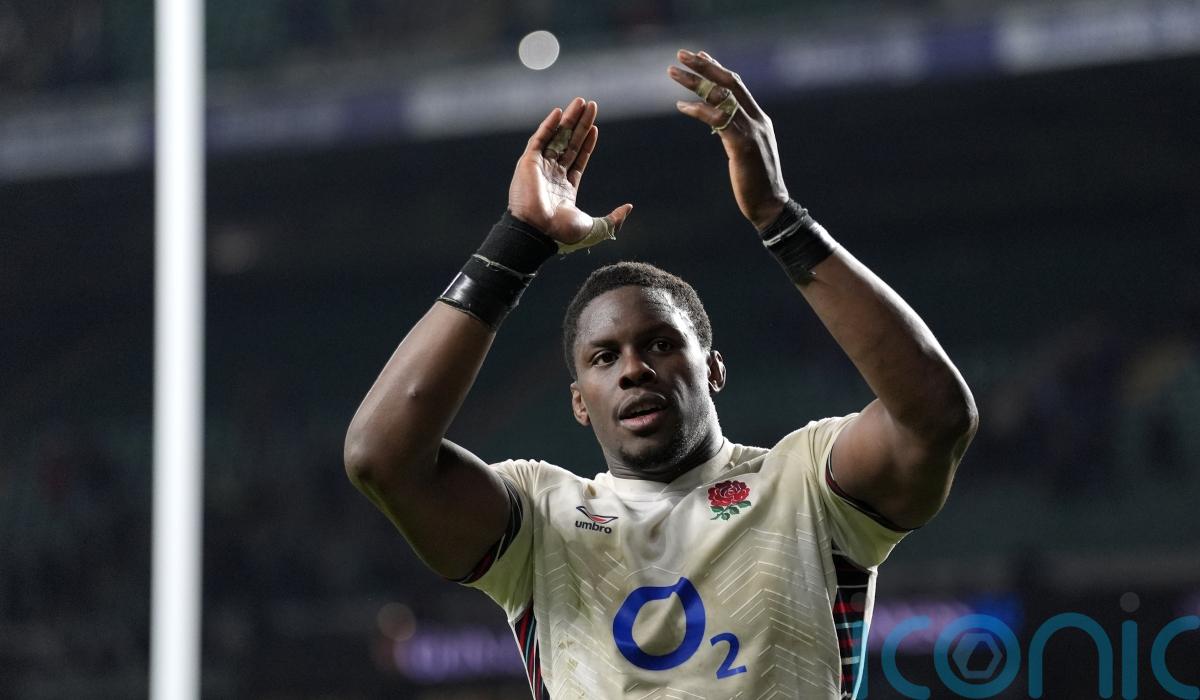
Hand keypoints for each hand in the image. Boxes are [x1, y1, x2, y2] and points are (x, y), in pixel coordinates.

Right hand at [508, 97, 632, 246]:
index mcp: (565, 189)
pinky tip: (560, 111)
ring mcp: (539, 167)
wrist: (538, 231)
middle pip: (569, 143)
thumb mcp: (595, 227)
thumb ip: (613, 218)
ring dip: (568, 119)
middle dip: (581, 125)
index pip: (578, 159)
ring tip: (581, 102)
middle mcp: (551, 176)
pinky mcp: (528, 162)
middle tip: (592, 106)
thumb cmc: (562, 233)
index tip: (595, 128)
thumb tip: (628, 207)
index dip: (587, 144)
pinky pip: (539, 139)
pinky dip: (548, 125)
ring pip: (556, 137)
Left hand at [669, 50, 788, 230]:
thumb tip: (719, 123)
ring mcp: (751, 131)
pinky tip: (681, 106)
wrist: (770, 205)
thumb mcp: (748, 151)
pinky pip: (718, 120)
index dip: (718, 69)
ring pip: (721, 96)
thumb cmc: (756, 182)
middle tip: (681, 54)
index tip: (700, 55)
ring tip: (672, 72)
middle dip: (704, 65)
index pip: (738, 85)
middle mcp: (757, 120)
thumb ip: (736, 133)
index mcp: (760, 119)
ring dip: (694, 82)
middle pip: (729, 82)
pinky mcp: (742, 145)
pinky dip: (698, 110)